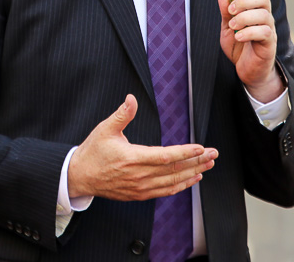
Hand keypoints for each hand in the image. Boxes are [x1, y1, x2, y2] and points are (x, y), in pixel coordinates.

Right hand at [67, 95, 217, 200]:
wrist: (80, 176)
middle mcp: (139, 176)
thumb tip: (131, 99)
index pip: (165, 157)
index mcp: (132, 158)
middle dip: (197, 162)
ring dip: (193, 174)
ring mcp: (140, 188)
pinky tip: (192, 179)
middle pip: (174, 170)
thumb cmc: (93, 152)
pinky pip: (165, 192)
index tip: (200, 148)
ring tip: (208, 165)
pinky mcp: (139, 194)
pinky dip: (181, 186)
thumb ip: (121, 114)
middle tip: (213, 154)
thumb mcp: (105, 129)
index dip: (185, 153)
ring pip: (172, 182)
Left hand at [218, 0, 284, 102]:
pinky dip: (249, 32)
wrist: (248, 71)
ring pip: (264, 14)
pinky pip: (264, 32)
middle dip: (244, 0)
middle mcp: (265, 16)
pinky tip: (238, 36)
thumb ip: (225, 10)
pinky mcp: (269, 43)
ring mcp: (269, 29)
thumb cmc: (240, 47)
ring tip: (233, 25)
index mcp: (256, 8)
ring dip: (244, 17)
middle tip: (231, 10)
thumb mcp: (227, 26)